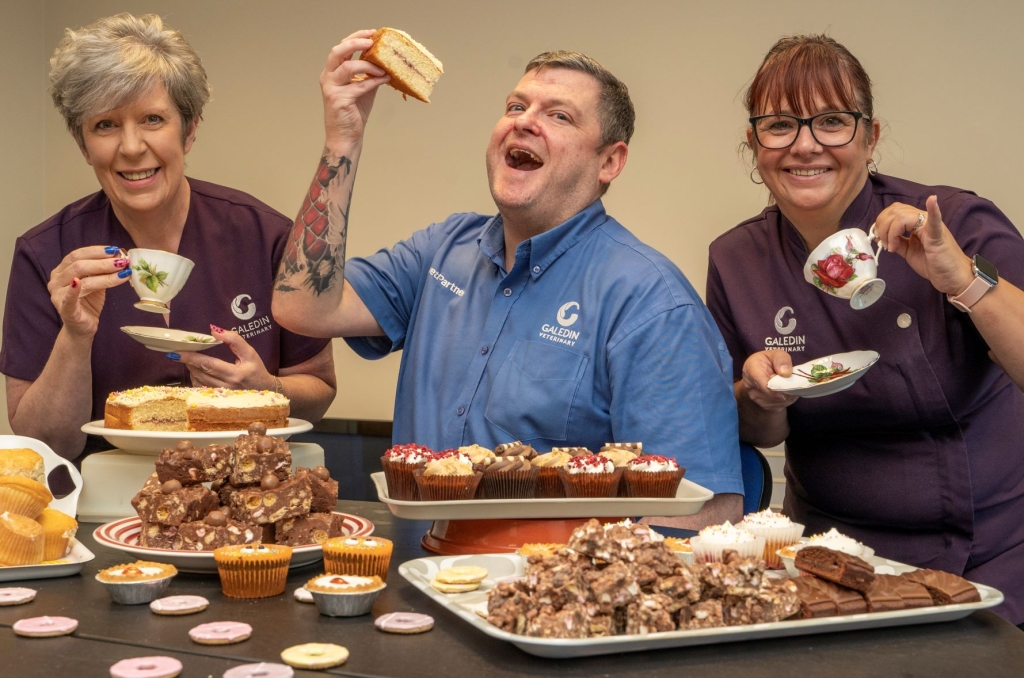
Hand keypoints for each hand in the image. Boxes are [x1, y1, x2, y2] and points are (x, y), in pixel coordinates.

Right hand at [47, 246, 130, 337]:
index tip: (115, 250)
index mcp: (62, 270)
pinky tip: (79, 282)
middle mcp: (56, 280)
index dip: (96, 251)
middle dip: (103, 262)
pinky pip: (68, 298)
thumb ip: (102, 270)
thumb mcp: (97, 283)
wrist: (83, 327)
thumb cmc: (88, 302)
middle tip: (122, 261)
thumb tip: (120, 255)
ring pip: (82, 280)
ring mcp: (57, 294)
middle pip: (79, 265)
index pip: (77, 255)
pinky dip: (74, 289)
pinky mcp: (64, 309)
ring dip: (105, 275)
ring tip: (123, 272)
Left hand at [174, 326, 276, 390]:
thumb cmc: (256, 369)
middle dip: (188, 362)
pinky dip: (195, 378)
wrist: (265, 390)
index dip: (192, 358)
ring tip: (189, 360)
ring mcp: (222, 395)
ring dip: (191, 369)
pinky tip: (196, 371)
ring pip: (199, 381)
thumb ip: (234, 340)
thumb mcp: (250, 352)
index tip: (176, 353)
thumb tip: (214, 331)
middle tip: (179, 353)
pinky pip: (201, 388)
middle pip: (201, 373)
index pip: (209, 365)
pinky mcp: (218, 398)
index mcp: (235, 374)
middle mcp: (227, 386)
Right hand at [320, 30, 389, 146]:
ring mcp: (332, 89)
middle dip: (356, 42)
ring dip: (369, 65)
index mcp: (332, 72)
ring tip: (383, 69)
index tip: (372, 33)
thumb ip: (369, 74)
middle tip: (372, 41)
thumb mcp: (363, 89)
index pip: (341, 48)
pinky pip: (359, 85)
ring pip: (348, 67)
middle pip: (338, 52)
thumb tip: (385, 60)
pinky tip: (385, 79)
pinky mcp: (339, 100)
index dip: (356, 37)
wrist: (346, 137)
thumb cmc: (353, 113)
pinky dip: (374, 81)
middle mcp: (328, 78)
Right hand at [740, 350, 798, 410]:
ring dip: (788, 397)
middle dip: (786, 391)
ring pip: (776, 402)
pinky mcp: (762, 404)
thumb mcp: (776, 354)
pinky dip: (786, 401)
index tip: (788, 389)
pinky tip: (787, 393)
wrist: (759, 371)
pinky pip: (777, 407)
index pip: (763, 384)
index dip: (776, 389)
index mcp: (751, 369)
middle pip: (771, 395)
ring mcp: (755, 397)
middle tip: (795, 385)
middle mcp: (749, 385)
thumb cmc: (769, 361)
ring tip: (792, 388)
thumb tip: (786, 373)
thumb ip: (782, 360)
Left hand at [873, 195, 974, 294]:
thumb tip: (882, 237)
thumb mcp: (909, 251)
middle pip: (896, 211)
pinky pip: (934, 220)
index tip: (879, 239)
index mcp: (917, 222)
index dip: (882, 222)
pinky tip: (932, 200)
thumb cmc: (934, 263)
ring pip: (903, 216)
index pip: (895, 211)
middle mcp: (924, 220)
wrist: (952, 276)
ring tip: (892, 247)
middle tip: (884, 244)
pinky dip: (933, 210)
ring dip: (891, 232)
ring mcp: (932, 226)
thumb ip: (898, 241)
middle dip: (883, 227)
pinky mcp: (938, 236)